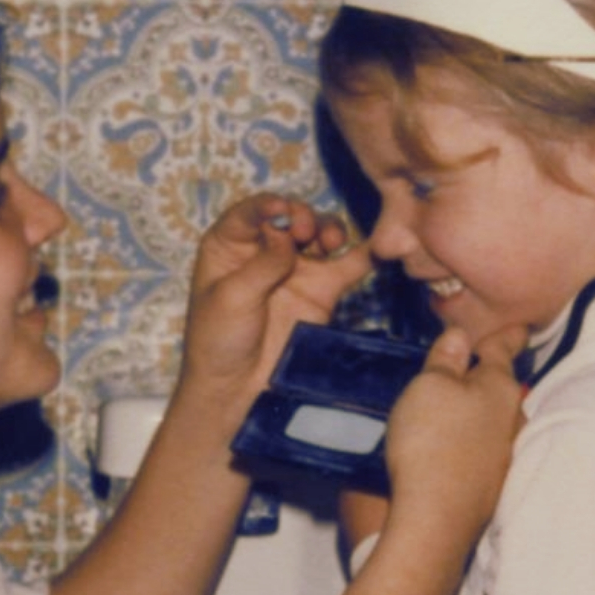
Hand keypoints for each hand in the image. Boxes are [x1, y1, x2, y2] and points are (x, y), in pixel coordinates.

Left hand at [178, 193, 371, 419]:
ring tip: (329, 242)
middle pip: (291, 216)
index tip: (282, 211)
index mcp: (230, 245)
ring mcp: (297, 268)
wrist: (238, 389)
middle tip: (304, 233)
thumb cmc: (218, 340)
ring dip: (328, 228)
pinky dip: (364, 251)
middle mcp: (265, 250)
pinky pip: (348, 264)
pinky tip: (375, 246)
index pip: (250, 212)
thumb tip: (287, 234)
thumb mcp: (231, 297)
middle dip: (301, 216)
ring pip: (320, 232)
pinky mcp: (323, 289)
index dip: (268, 205)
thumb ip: (261, 262)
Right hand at [383, 325, 526, 546]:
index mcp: (499, 386)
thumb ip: (445, 359)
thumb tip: (460, 335)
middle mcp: (512, 418)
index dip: (507, 333)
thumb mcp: (429, 386)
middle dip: (485, 376)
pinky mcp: (491, 481)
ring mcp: (504, 453)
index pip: (504, 348)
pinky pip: (481, 447)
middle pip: (499, 386)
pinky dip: (468, 439)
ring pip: (492, 419)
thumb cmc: (432, 441)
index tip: (519, 325)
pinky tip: (447, 445)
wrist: (436, 517)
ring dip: (475, 410)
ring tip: (447, 408)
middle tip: (464, 367)